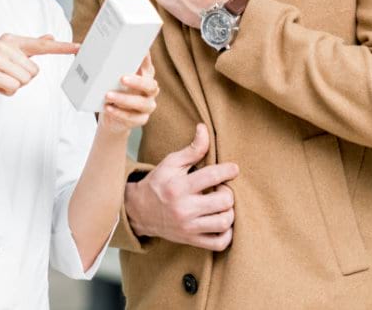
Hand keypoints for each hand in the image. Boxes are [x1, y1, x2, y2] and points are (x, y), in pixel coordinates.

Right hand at [0, 34, 79, 126]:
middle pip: (34, 70)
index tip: (79, 47)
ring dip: (14, 86)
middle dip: (22, 79)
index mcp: (9, 40)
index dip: (61, 48)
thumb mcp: (10, 58)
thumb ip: (30, 47)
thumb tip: (50, 37)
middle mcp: (1, 45)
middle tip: (4, 77)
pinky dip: (7, 92)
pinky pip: (14, 87)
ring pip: (26, 80)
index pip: (40, 45)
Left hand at [97, 55, 158, 135]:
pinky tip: (108, 108)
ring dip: (125, 99)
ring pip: (142, 103)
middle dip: (137, 81)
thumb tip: (79, 48)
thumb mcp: (108, 77)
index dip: (146, 58)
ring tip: (108, 95)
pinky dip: (120, 113)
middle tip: (122, 78)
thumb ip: (100, 63)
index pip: (147, 64)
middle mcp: (150, 90)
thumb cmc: (111, 90)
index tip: (140, 51)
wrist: (112, 117)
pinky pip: (132, 117)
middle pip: (150, 85)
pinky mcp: (141, 119)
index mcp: (144, 75)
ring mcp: (147, 105)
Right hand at [124, 124, 238, 250]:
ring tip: (222, 205)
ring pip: (224, 222)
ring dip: (229, 211)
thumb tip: (204, 129)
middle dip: (228, 192)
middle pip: (224, 201)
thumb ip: (192, 149)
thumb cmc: (158, 183)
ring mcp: (188, 227)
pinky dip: (227, 233)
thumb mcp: (171, 163)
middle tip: (222, 189)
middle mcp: (184, 209)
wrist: (139, 211)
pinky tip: (221, 222)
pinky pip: (219, 242)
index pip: (212, 176)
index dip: (228, 170)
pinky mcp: (191, 240)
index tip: (233, 169)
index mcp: (179, 187)